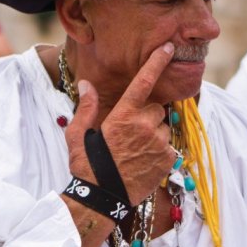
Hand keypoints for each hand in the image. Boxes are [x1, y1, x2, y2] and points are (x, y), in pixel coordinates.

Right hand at [66, 43, 175, 204]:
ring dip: (154, 134)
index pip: (144, 81)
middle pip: (155, 108)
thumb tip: (86, 83)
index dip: (157, 62)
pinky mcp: (169, 159)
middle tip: (129, 133)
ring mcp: (159, 143)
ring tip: (135, 150)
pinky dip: (160, 151)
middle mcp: (145, 126)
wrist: (102, 198)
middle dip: (146, 116)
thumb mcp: (78, 133)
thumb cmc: (87, 165)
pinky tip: (143, 161)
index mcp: (124, 115)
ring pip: (163, 127)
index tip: (168, 48)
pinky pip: (169, 147)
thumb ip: (86, 106)